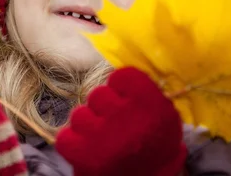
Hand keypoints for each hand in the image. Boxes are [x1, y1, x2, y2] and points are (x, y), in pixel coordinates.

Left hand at [56, 67, 186, 175]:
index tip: (123, 97)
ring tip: (101, 139)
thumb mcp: (165, 118)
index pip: (122, 76)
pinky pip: (65, 136)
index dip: (120, 86)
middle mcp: (126, 117)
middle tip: (113, 124)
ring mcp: (102, 136)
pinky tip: (86, 149)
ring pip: (80, 114)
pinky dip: (72, 143)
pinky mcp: (84, 155)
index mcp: (151, 105)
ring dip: (88, 125)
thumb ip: (145, 94)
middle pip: (98, 94)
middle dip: (103, 107)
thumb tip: (120, 75)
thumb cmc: (157, 148)